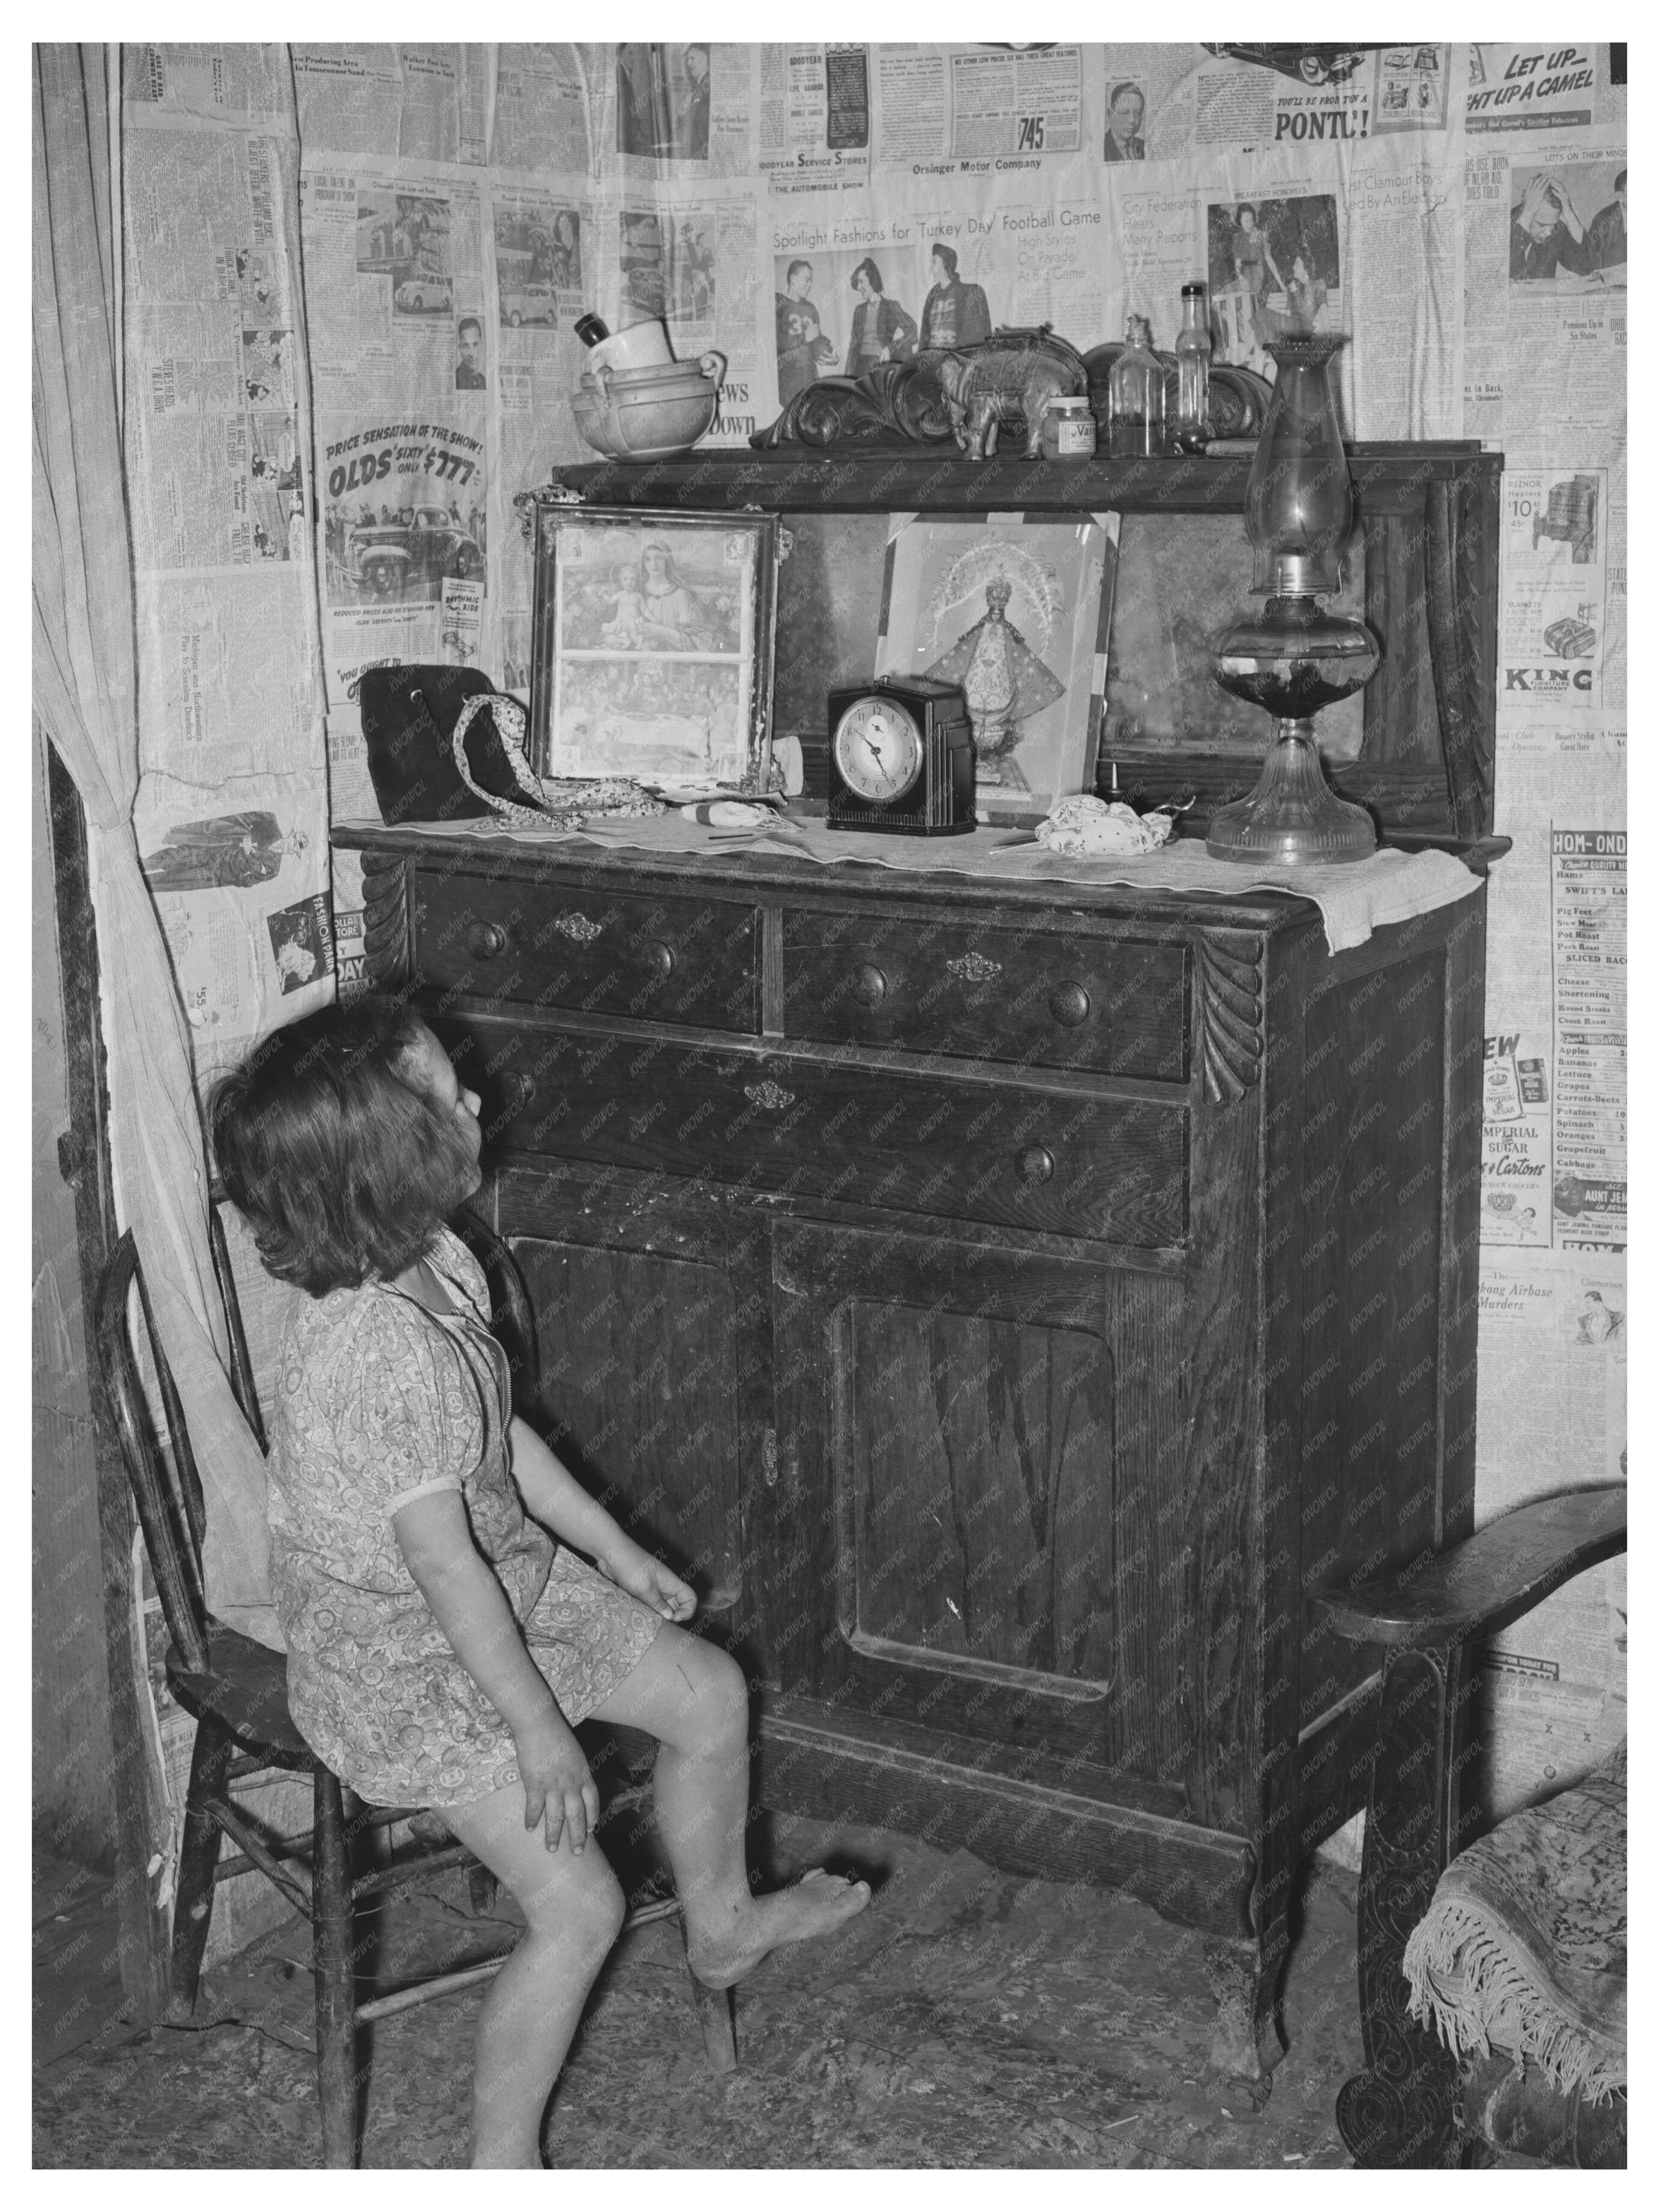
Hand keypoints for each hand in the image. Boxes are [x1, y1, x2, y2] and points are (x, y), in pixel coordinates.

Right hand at [513, 1707, 598, 1853]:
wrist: (539, 1724)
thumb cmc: (557, 1734)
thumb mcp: (575, 1753)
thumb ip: (576, 1770)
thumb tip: (575, 1784)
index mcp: (583, 1774)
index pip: (593, 1801)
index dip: (593, 1817)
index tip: (592, 1829)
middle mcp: (571, 1783)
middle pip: (577, 1815)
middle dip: (578, 1836)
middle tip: (577, 1852)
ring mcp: (553, 1785)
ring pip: (556, 1817)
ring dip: (553, 1835)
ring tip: (551, 1849)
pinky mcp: (535, 1784)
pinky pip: (534, 1808)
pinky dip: (531, 1820)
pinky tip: (529, 1829)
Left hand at [597, 1536, 696, 1621]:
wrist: (610, 1553)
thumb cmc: (630, 1565)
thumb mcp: (645, 1588)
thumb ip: (658, 1604)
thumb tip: (670, 1618)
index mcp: (671, 1583)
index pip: (690, 1598)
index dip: (687, 1611)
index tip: (674, 1619)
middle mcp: (664, 1587)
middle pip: (676, 1606)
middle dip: (671, 1618)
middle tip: (660, 1625)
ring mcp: (651, 1589)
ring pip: (661, 1607)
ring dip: (657, 1616)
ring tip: (649, 1624)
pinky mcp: (639, 1592)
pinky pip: (648, 1606)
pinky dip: (646, 1612)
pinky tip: (638, 1618)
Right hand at [1519, 172, 1559, 230]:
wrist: (1528, 212)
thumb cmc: (1526, 206)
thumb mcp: (1523, 199)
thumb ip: (1524, 193)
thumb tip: (1523, 190)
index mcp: (1527, 190)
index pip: (1531, 180)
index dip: (1535, 177)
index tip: (1539, 175)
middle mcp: (1531, 189)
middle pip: (1536, 180)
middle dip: (1541, 176)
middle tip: (1545, 173)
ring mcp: (1535, 192)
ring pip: (1541, 182)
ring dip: (1545, 178)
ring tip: (1548, 175)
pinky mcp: (1539, 195)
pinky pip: (1544, 187)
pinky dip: (1547, 183)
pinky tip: (1550, 180)